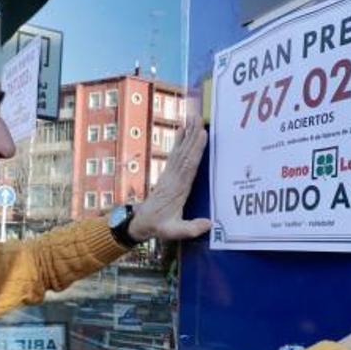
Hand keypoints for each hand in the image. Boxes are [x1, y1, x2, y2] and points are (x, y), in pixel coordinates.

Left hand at [126, 114, 211, 241]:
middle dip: (193, 136)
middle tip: (199, 118)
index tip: (202, 135)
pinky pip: (175, 154)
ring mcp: (169, 175)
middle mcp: (173, 178)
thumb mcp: (173, 232)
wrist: (141, 222)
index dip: (196, 150)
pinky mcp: (168, 174)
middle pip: (185, 153)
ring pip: (180, 151)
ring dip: (187, 134)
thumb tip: (209, 223)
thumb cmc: (159, 226)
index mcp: (178, 190)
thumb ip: (190, 229)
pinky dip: (180, 141)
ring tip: (193, 117)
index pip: (189, 166)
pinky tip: (182, 129)